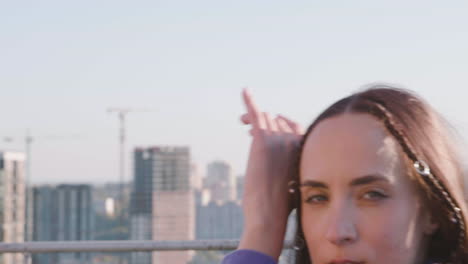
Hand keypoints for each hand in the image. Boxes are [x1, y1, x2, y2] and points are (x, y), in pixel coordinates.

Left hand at [238, 89, 302, 259]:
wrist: (269, 215)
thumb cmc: (281, 207)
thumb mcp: (294, 184)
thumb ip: (292, 169)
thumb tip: (289, 175)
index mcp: (305, 150)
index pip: (294, 126)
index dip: (282, 126)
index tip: (270, 131)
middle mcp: (294, 141)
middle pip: (277, 120)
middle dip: (265, 125)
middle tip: (250, 131)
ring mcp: (279, 139)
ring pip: (265, 118)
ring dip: (254, 120)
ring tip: (243, 123)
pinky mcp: (262, 141)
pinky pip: (256, 114)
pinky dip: (250, 101)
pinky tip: (245, 91)